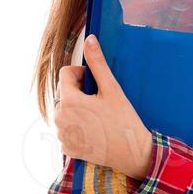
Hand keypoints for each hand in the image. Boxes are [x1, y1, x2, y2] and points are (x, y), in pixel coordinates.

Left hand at [53, 34, 153, 179]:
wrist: (132, 154)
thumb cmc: (124, 121)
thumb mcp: (112, 89)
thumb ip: (97, 64)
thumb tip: (90, 39)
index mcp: (69, 101)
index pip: (65, 74)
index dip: (81, 74)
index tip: (96, 83)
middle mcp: (59, 119)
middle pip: (64, 93)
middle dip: (79, 92)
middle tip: (100, 102)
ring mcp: (62, 135)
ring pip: (66, 110)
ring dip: (78, 109)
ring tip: (98, 117)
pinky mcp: (67, 148)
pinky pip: (67, 128)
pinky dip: (78, 126)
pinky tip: (95, 130)